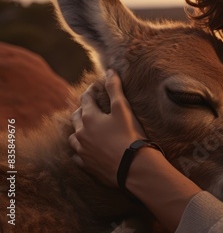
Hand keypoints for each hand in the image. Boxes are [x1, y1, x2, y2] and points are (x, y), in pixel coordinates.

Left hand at [69, 69, 145, 186]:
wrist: (133, 167)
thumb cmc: (129, 136)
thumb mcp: (123, 109)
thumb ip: (115, 89)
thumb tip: (109, 71)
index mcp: (89, 118)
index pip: (86, 99)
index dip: (91, 91)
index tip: (96, 87)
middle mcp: (81, 133)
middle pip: (76, 117)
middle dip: (82, 110)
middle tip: (90, 106)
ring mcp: (82, 151)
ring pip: (73, 137)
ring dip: (78, 131)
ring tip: (85, 129)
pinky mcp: (86, 166)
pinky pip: (77, 156)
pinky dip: (80, 150)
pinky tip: (86, 150)